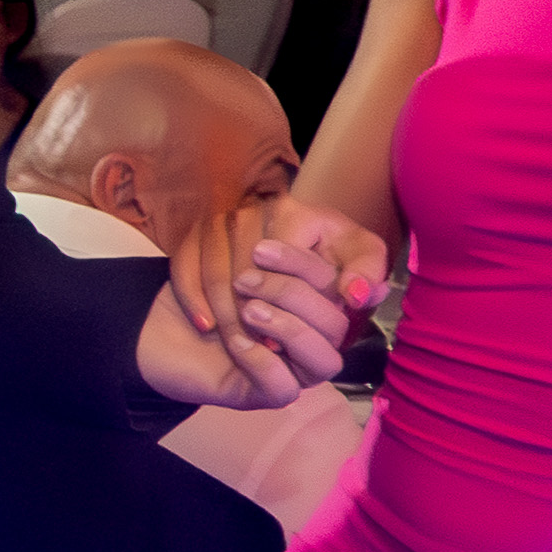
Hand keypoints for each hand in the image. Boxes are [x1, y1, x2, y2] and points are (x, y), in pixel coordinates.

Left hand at [139, 230, 363, 413]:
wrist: (156, 328)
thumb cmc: (202, 290)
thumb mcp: (235, 260)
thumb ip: (272, 249)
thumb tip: (316, 245)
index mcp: (317, 302)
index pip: (339, 287)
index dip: (307, 266)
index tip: (260, 247)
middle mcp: (315, 339)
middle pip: (337, 324)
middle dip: (293, 294)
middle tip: (244, 280)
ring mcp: (295, 371)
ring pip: (326, 362)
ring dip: (288, 329)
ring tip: (247, 310)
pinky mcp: (266, 394)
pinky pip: (284, 388)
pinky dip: (262, 363)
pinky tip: (237, 343)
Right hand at [189, 196, 387, 356]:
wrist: (296, 234)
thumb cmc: (332, 251)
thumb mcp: (358, 255)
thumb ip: (365, 274)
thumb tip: (355, 294)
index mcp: (299, 212)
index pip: (286, 258)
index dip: (283, 297)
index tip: (285, 333)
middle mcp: (256, 207)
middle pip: (245, 266)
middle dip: (249, 309)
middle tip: (254, 343)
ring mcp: (223, 216)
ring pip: (214, 269)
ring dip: (221, 310)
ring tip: (231, 341)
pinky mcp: (197, 228)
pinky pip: (185, 264)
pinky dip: (191, 296)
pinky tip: (204, 324)